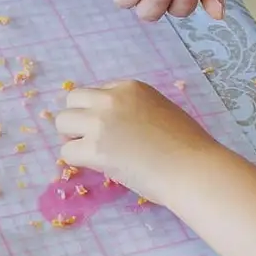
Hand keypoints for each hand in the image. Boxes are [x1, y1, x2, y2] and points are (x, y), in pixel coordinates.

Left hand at [55, 81, 218, 201]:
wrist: (192, 168)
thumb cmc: (188, 146)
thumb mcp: (161, 111)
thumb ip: (135, 110)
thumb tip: (117, 126)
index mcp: (131, 87)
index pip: (97, 92)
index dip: (100, 111)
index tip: (111, 129)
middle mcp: (112, 98)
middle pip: (72, 101)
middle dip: (78, 120)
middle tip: (93, 140)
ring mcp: (101, 122)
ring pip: (62, 122)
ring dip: (73, 137)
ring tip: (93, 153)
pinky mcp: (94, 149)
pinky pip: (66, 151)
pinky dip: (77, 161)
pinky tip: (97, 167)